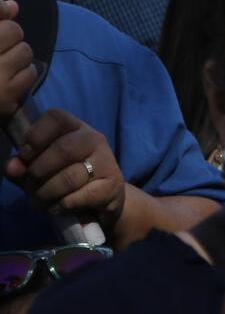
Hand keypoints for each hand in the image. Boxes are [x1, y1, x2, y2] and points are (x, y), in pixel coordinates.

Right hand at [0, 0, 36, 119]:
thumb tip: (14, 5)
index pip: (0, 15)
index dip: (0, 19)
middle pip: (14, 31)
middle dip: (9, 38)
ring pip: (25, 51)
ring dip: (17, 57)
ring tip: (0, 66)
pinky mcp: (2, 97)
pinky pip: (29, 74)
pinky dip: (23, 75)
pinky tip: (8, 80)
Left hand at [6, 109, 124, 232]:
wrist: (102, 199)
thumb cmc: (65, 179)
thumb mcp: (41, 171)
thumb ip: (23, 168)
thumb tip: (12, 166)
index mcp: (74, 129)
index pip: (56, 117)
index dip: (36, 135)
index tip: (25, 155)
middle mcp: (94, 139)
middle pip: (63, 149)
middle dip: (38, 173)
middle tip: (30, 187)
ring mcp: (106, 162)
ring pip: (69, 177)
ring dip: (46, 195)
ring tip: (40, 202)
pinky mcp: (112, 186)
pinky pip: (78, 197)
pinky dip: (61, 206)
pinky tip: (58, 207)